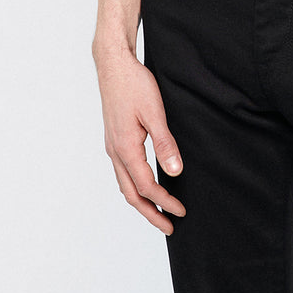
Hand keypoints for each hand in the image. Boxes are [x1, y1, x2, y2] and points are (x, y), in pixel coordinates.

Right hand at [95, 48, 185, 234]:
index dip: (164, 201)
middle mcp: (115, 151)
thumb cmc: (134, 85)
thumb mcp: (155, 112)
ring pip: (124, 184)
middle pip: (131, 194)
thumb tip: (175, 173)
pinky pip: (123, 172)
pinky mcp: (114, 139)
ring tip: (158, 210)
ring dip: (141, 201)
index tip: (181, 211)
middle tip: (169, 226)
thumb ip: (165, 143)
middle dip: (150, 212)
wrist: (114, 65)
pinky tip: (146, 183)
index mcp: (125, 148)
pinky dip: (134, 186)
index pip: (146, 186)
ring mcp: (112, 146)